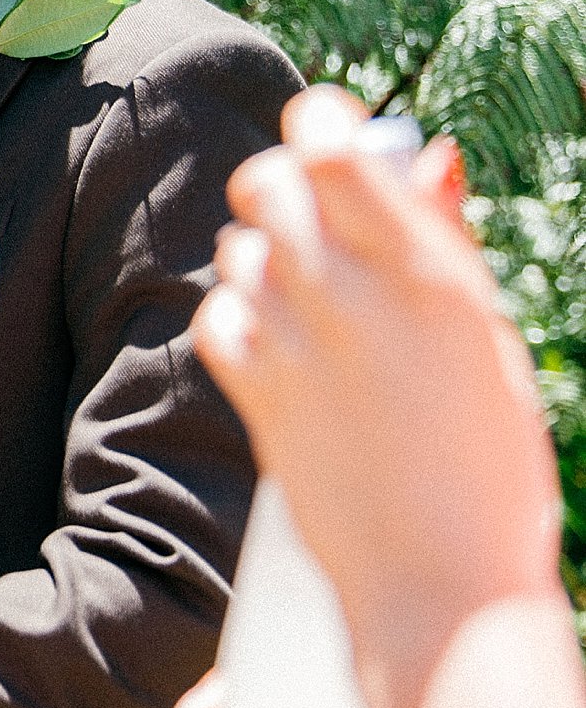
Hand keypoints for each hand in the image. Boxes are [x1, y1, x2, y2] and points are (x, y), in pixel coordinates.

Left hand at [191, 86, 562, 707]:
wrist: (442, 585)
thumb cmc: (489, 461)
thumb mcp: (489, 340)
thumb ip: (446, 242)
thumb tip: (425, 154)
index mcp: (429, 274)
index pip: (335, 148)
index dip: (322, 121)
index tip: (329, 125)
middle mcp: (354, 299)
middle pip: (268, 183)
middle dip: (282, 181)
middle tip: (311, 209)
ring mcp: (296, 347)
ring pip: (238, 248)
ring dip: (261, 251)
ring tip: (309, 290)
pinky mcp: (256, 394)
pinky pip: (217, 313)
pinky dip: (237, 313)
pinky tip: (275, 337)